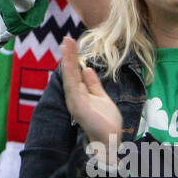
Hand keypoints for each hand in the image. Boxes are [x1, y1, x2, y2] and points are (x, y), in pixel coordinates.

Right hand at [59, 36, 122, 158]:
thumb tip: (87, 69)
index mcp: (79, 94)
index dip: (73, 59)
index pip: (75, 73)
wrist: (111, 140)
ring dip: (68, 59)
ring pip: (69, 76)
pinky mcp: (78, 105)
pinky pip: (72, 84)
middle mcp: (74, 96)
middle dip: (68, 55)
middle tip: (66, 38)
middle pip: (70, 72)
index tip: (71, 44)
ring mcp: (75, 101)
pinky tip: (70, 60)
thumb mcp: (101, 97)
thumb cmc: (106, 122)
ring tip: (67, 43)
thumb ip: (93, 84)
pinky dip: (71, 71)